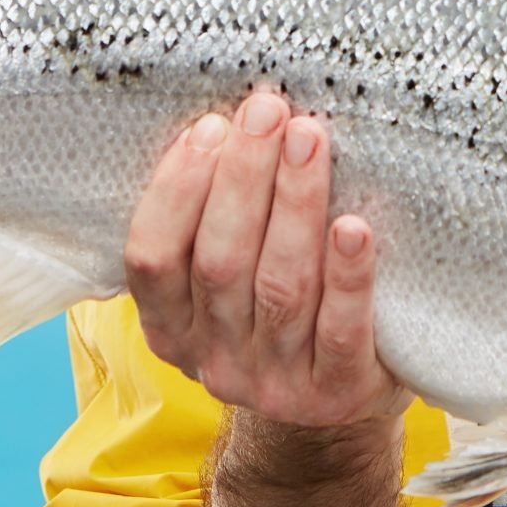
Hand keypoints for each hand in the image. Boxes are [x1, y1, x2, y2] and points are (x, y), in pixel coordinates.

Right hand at [124, 86, 408, 426]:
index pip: (153, 260)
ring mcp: (274, 383)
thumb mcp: (231, 274)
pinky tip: (354, 226)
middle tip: (268, 111)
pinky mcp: (337, 394)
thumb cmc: (284, 304)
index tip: (211, 126)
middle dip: (243, 178)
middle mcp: (214, 360)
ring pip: (279, 288)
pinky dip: (347, 276)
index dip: (176, 192)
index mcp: (171, 328)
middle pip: (219, 264)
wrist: (345, 394)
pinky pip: (340, 330)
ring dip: (294, 205)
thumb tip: (227, 121)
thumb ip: (216, 220)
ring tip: (310, 140)